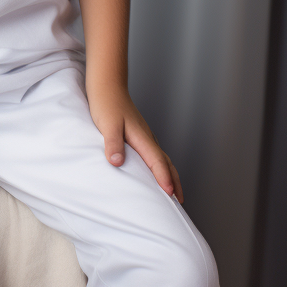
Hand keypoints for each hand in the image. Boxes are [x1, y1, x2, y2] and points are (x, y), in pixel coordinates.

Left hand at [85, 80, 183, 203]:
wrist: (107, 85)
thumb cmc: (106, 103)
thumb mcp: (107, 124)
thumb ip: (113, 143)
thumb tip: (117, 163)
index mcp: (141, 136)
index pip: (157, 161)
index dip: (164, 178)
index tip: (171, 194)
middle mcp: (147, 137)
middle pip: (166, 162)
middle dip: (175, 181)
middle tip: (180, 201)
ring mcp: (144, 135)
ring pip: (162, 158)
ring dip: (170, 174)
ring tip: (173, 191)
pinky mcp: (138, 134)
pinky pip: (154, 154)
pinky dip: (160, 166)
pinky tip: (154, 170)